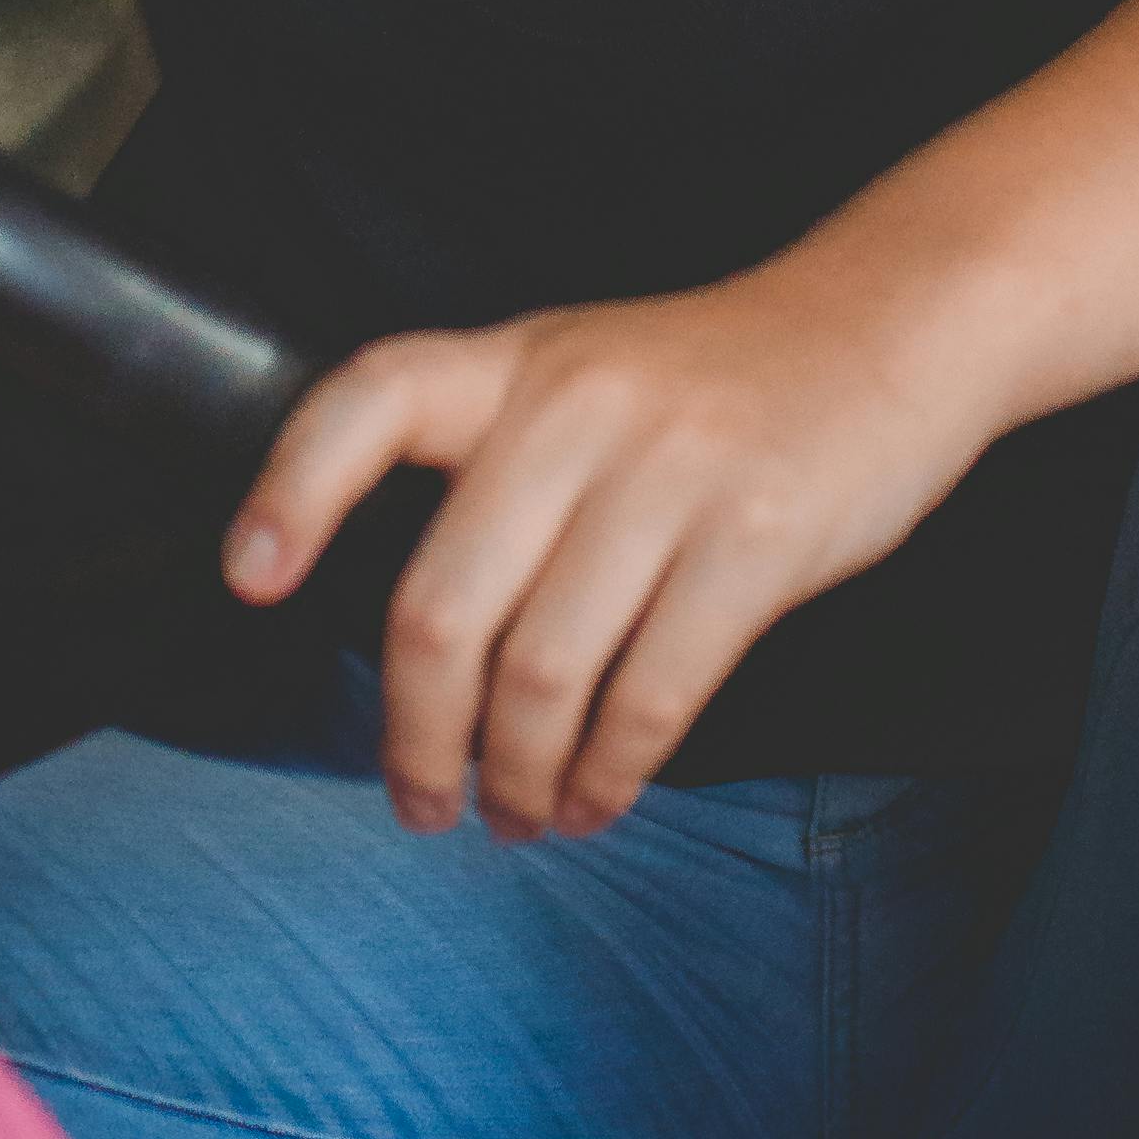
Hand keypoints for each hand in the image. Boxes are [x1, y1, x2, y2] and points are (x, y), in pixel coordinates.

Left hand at [221, 254, 990, 841]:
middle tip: (421, 799)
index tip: (249, 581)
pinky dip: (610, 775)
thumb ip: (499, 464)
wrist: (889, 325)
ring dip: (517, 777)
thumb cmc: (719, 380)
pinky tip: (599, 796)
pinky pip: (651, 697)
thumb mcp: (586, 371)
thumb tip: (415, 647)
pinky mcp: (757, 539)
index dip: (292, 490)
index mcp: (518, 360)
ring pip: (541, 673)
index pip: (371, 397)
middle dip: (417, 737)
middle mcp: (578, 408)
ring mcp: (670, 471)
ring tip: (520, 812)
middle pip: (442, 604)